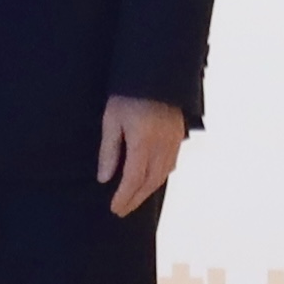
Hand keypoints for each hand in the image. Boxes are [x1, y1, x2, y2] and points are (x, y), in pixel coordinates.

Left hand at [98, 99, 185, 214]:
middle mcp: (162, 146)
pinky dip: (160, 178)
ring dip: (148, 191)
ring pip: (163, 175)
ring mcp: (173, 142)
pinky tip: (151, 180)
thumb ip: (109, 151)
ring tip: (134, 199)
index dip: (124, 197)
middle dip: (136, 199)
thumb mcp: (111, 120)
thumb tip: (105, 178)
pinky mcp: (178, 136)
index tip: (115, 208)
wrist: (156, 73)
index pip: (134, 180)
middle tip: (122, 210)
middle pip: (150, 182)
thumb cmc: (128, 94)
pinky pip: (171, 164)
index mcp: (143, 143)